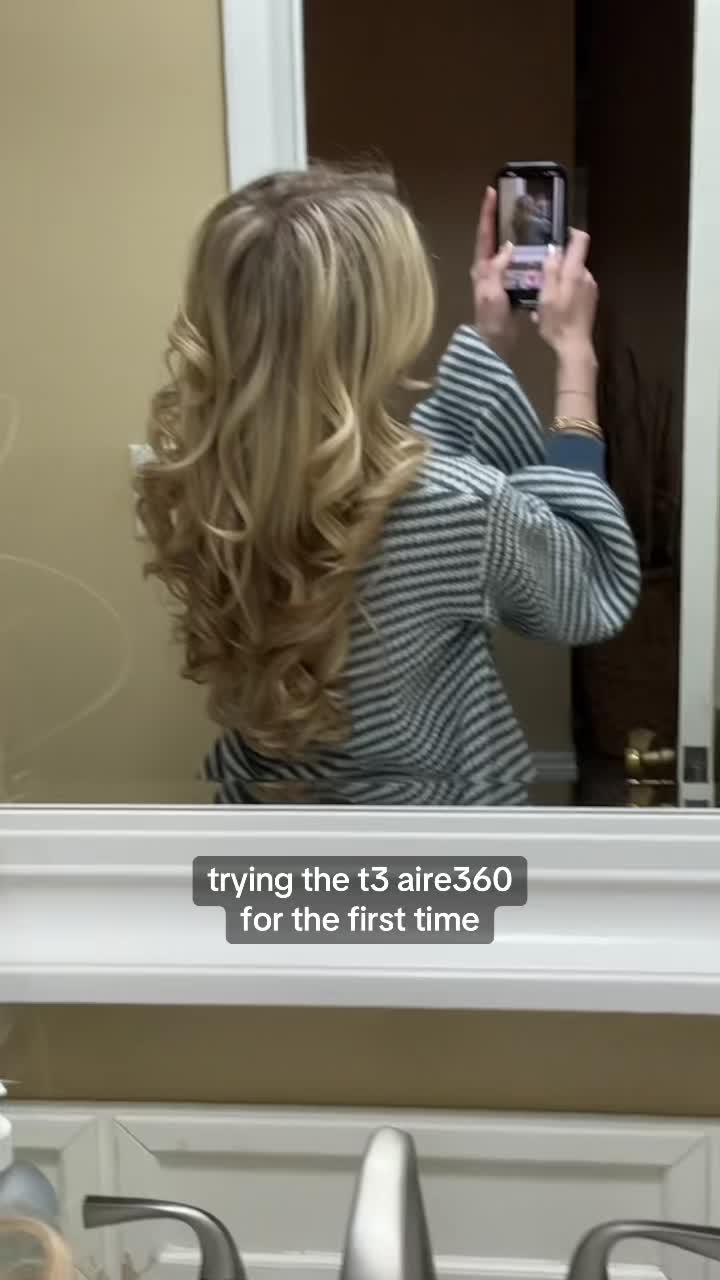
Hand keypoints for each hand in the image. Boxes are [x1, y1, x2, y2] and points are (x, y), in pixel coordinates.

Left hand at [471, 187, 516, 355]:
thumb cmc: (490, 319)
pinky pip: (517, 263)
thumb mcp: (492, 293)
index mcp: (481, 268)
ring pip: (506, 249)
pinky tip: (537, 247)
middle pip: (493, 237)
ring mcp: (498, 278)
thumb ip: (497, 269)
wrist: (494, 344)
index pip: (483, 234)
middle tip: (512, 201)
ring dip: (515, 233)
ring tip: (528, 218)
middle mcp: (488, 269)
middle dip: (500, 218)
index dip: (487, 213)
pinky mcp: (509, 286)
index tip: (491, 191)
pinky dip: (525, 253)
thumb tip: (508, 247)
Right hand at [537, 229, 597, 360]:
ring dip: (560, 282)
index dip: (571, 233)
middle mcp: (587, 276)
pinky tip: (554, 309)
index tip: (558, 235)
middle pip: (573, 261)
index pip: (581, 240)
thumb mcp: (546, 296)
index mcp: (575, 271)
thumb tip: (554, 249)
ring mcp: (591, 289)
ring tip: (545, 298)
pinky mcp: (591, 301)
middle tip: (540, 277)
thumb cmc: (557, 322)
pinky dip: (565, 294)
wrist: (574, 346)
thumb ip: (550, 270)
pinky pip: (576, 290)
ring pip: (573, 276)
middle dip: (558, 266)